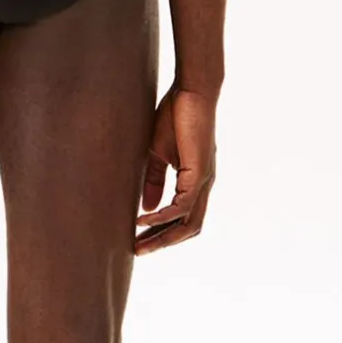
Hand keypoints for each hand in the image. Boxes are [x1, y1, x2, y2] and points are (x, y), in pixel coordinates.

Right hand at [134, 85, 217, 255]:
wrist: (191, 91)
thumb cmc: (175, 115)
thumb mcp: (159, 154)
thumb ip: (155, 180)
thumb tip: (147, 208)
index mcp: (195, 182)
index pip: (182, 219)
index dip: (161, 232)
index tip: (138, 240)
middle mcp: (203, 186)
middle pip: (188, 229)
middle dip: (162, 243)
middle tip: (137, 252)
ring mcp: (204, 181)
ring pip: (188, 224)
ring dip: (163, 237)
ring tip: (138, 243)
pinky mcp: (199, 173)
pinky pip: (182, 206)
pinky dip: (163, 217)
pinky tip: (143, 219)